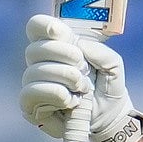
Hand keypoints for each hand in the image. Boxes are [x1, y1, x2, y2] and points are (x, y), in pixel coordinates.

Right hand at [20, 14, 142, 141]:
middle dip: (64, 55)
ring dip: (64, 77)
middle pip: (35, 49)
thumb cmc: (107, 84)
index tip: (59, 31)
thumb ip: (98, 50)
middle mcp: (41, 62)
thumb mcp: (112, 63)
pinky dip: (56, 94)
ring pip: (34, 71)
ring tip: (82, 87)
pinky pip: (31, 92)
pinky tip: (71, 101)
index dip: (43, 26)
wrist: (109, 115)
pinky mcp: (29, 105)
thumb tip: (78, 45)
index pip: (36, 27)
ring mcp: (33, 83)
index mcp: (58, 45)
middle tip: (83, 67)